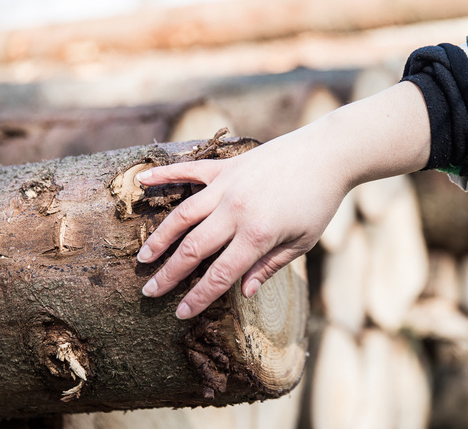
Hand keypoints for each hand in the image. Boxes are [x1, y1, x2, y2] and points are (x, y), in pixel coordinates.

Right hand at [136, 130, 350, 318]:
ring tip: (144, 257)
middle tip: (149, 291)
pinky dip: (164, 175)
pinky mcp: (226, 167)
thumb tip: (242, 291)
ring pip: (182, 215)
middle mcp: (235, 212)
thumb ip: (269, 266)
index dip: (198, 297)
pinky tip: (141, 181)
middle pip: (193, 249)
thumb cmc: (318, 202)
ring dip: (160, 237)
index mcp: (257, 235)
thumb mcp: (302, 242)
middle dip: (169, 274)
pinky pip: (189, 171)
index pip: (220, 275)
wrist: (327, 155)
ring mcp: (227, 186)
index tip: (179, 312)